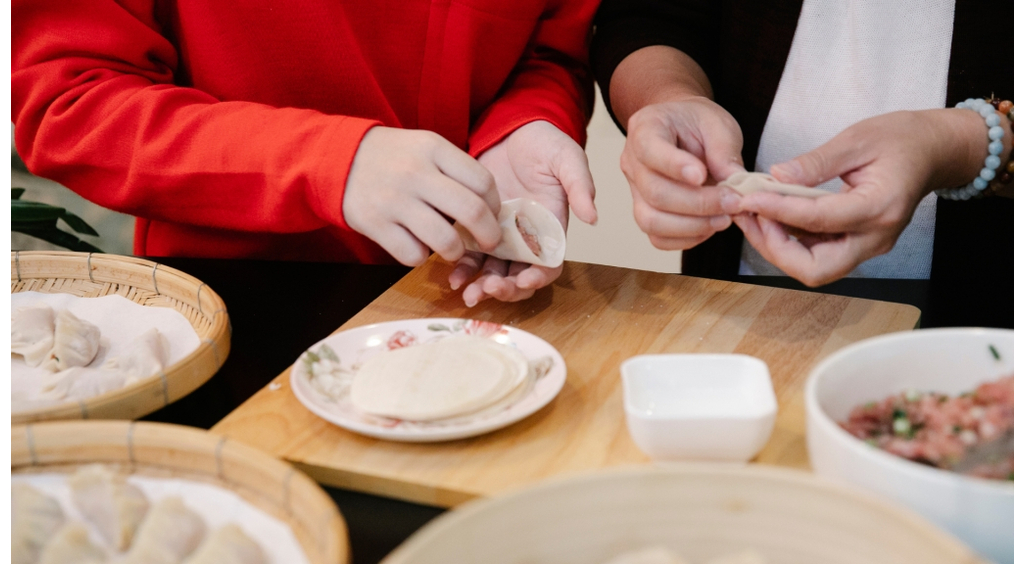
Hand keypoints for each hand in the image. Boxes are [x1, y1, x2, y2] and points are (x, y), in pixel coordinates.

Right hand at [344, 126, 501, 265]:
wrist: (337, 158)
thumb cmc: (393, 157)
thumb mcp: (425, 146)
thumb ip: (455, 169)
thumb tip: (489, 206)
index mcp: (433, 149)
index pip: (483, 181)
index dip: (495, 204)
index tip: (492, 213)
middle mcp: (415, 173)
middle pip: (471, 212)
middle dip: (488, 235)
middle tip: (488, 242)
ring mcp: (394, 200)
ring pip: (445, 240)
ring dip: (456, 252)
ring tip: (453, 249)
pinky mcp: (375, 224)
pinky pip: (413, 255)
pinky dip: (421, 257)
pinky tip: (418, 245)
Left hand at [449, 120, 596, 306]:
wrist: (513, 128)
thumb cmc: (545, 144)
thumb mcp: (568, 159)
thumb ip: (580, 186)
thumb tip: (592, 217)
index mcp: (551, 229)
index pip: (549, 265)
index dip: (538, 278)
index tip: (524, 281)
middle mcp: (526, 238)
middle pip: (518, 276)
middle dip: (504, 289)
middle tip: (486, 291)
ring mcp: (501, 234)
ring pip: (492, 270)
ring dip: (480, 285)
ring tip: (465, 290)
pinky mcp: (477, 225)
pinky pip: (470, 253)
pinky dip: (462, 267)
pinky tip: (451, 275)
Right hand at [621, 97, 745, 249]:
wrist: (682, 129)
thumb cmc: (696, 123)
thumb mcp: (717, 123)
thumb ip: (724, 150)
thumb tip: (737, 184)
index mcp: (646, 129)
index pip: (649, 150)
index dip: (674, 166)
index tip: (702, 175)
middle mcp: (633, 162)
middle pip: (655, 193)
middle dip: (698, 204)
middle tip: (732, 202)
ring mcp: (635, 191)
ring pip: (651, 221)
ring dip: (692, 226)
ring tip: (724, 218)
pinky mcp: (645, 212)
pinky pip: (657, 238)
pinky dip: (686, 239)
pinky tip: (709, 226)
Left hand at [733, 109, 996, 285]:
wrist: (933, 151)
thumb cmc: (901, 139)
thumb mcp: (857, 139)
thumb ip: (816, 162)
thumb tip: (776, 176)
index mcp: (880, 208)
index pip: (820, 221)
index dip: (779, 211)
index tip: (749, 198)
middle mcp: (875, 238)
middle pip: (816, 269)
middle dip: (775, 248)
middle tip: (749, 216)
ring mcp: (867, 245)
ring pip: (813, 267)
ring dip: (776, 246)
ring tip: (751, 213)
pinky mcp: (857, 243)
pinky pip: (817, 254)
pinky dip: (789, 240)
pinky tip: (769, 215)